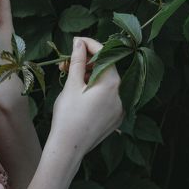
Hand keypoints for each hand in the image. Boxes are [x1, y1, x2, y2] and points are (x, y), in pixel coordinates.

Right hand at [50, 36, 124, 156]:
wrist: (69, 147)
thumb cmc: (68, 115)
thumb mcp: (72, 85)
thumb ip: (78, 61)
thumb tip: (79, 42)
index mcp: (112, 84)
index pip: (104, 55)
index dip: (89, 45)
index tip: (75, 41)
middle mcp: (121, 95)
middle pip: (105, 70)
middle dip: (86, 63)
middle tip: (67, 64)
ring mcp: (120, 108)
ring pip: (106, 84)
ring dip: (90, 78)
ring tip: (71, 79)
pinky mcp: (115, 118)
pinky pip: (107, 98)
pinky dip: (95, 92)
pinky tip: (80, 94)